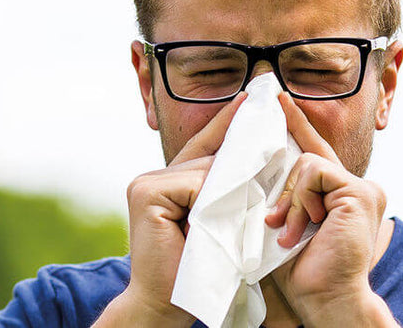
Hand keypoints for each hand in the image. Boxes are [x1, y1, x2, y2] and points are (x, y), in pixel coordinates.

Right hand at [93, 93, 246, 327]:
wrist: (168, 305)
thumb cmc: (198, 269)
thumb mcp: (216, 222)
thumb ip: (220, 191)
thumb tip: (247, 158)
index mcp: (167, 182)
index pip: (206, 149)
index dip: (228, 124)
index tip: (252, 97)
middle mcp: (152, 177)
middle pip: (208, 159)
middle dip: (237, 163)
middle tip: (257, 151)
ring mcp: (145, 183)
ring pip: (205, 171)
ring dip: (226, 193)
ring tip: (223, 220)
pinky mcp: (146, 194)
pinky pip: (195, 185)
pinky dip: (209, 202)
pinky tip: (205, 223)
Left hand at [265, 92, 398, 326]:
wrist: (322, 299)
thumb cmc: (300, 270)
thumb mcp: (284, 223)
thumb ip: (282, 194)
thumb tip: (256, 168)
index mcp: (340, 195)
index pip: (314, 151)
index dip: (296, 125)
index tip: (279, 100)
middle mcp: (357, 188)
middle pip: (309, 154)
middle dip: (286, 173)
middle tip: (274, 196)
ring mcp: (362, 189)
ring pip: (307, 163)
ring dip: (290, 199)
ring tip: (288, 231)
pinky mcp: (360, 193)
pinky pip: (315, 171)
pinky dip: (300, 199)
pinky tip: (303, 227)